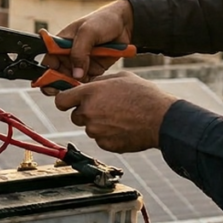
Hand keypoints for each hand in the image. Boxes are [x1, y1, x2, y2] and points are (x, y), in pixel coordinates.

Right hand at [41, 0, 134, 93]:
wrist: (125, 24)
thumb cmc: (102, 21)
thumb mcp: (88, 32)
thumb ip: (79, 52)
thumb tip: (76, 74)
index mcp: (60, 44)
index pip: (48, 61)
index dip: (47, 72)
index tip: (51, 81)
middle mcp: (68, 55)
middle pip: (57, 75)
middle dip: (58, 84)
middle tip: (62, 91)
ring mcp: (80, 64)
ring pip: (71, 81)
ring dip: (73, 87)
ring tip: (78, 89)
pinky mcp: (92, 70)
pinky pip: (86, 83)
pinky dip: (86, 87)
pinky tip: (89, 88)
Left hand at [53, 72, 177, 153]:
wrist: (162, 119)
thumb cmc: (144, 95)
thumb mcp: (122, 77)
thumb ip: (99, 82)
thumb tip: (89, 85)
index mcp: (90, 93)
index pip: (61, 100)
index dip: (65, 101)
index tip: (70, 102)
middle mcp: (89, 112)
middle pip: (75, 116)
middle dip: (86, 113)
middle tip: (106, 109)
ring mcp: (96, 130)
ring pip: (89, 128)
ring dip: (99, 124)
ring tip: (120, 117)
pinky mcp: (105, 144)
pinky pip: (101, 139)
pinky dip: (109, 135)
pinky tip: (124, 128)